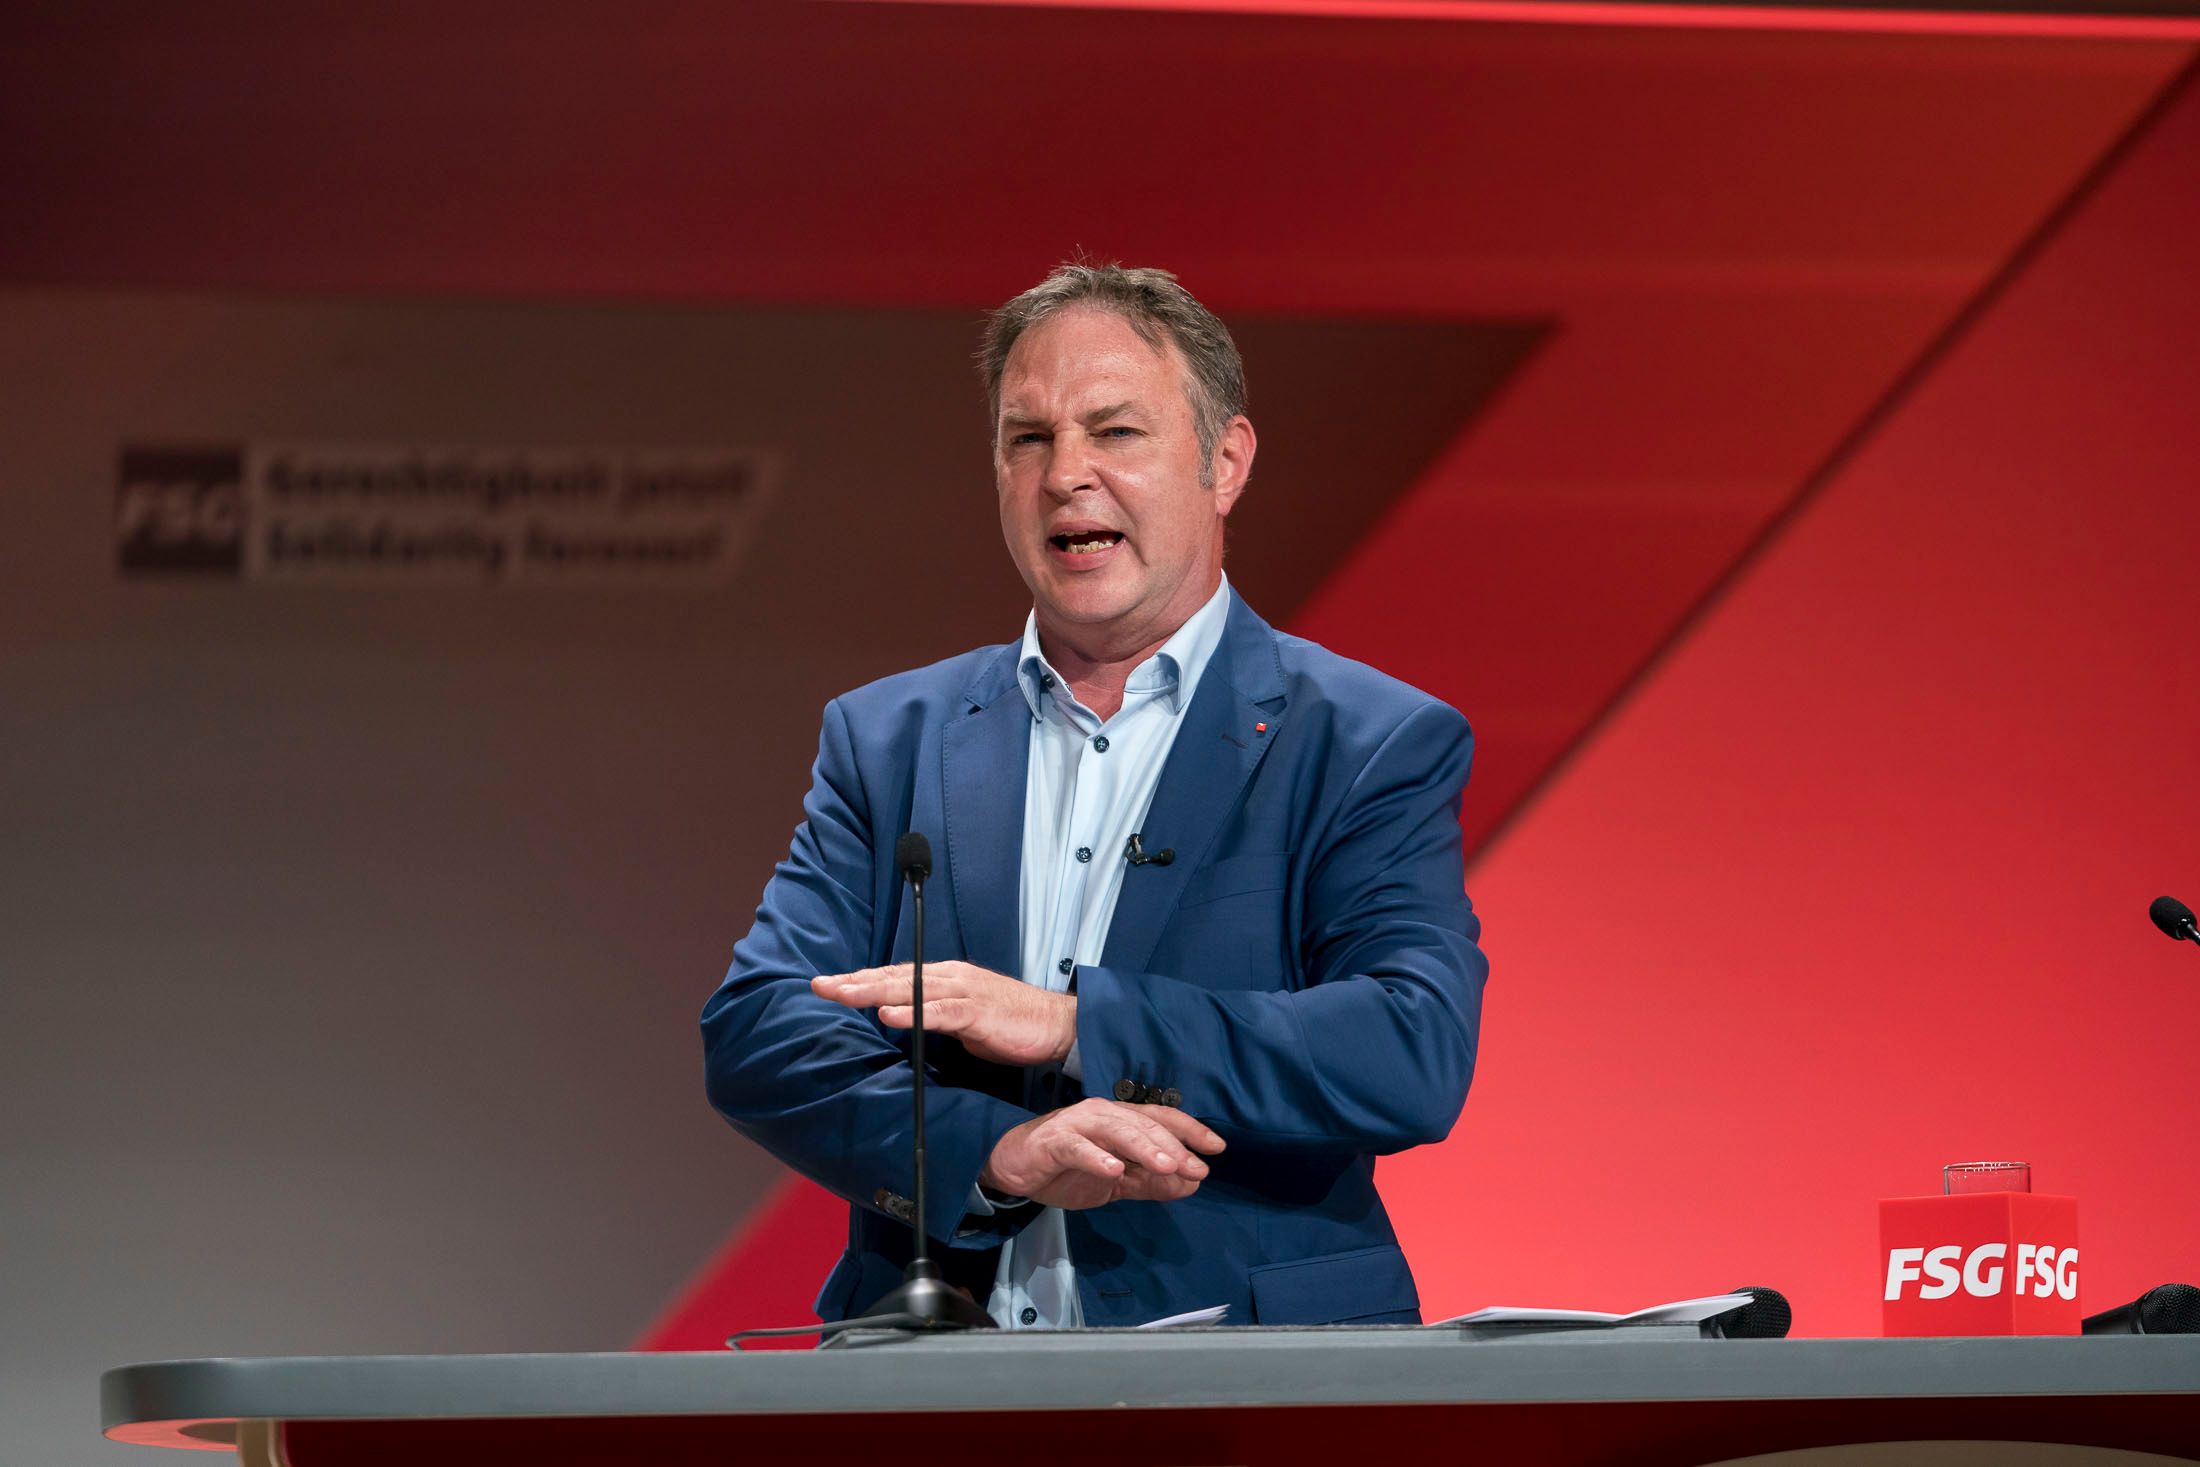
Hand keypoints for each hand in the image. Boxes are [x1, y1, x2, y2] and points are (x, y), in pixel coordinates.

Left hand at [811, 960, 1074, 1067]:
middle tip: (818, 985)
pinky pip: (940, 1012)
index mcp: (944, 978)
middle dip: (854, 982)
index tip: (826, 984)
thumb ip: (932, 1015)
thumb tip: (903, 1020)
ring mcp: (964, 991)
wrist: (1057, 1025)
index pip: (894, 976)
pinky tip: (889, 1016)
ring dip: (873, 991)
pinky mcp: (978, 1011)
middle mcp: (949, 977)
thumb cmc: (1009, 1023)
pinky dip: (913, 1013)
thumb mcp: (962, 1017)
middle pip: (893, 977)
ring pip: (910, 988)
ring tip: (842, 995)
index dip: (859, 980)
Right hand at [980, 1099, 1226, 1210]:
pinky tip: (1113, 1170)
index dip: (1189, 1130)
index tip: (1216, 1148)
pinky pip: (1078, 1148)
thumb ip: (1151, 1182)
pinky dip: (1096, 1157)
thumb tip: (1191, 1183)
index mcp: (1120, 1120)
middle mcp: (1103, 1114)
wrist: (1014, 1169)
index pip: (1161, 1119)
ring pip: (1117, 1130)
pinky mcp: (1054, 1142)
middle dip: (1172, 1145)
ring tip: (1167, 1165)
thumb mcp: (1116, 1182)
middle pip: (1144, 1124)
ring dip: (1144, 1147)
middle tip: (1196, 1167)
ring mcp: (1078, 1125)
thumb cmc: (1067, 1169)